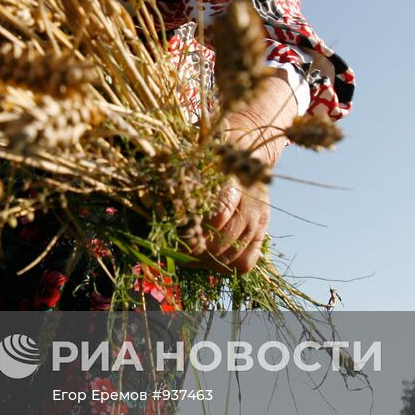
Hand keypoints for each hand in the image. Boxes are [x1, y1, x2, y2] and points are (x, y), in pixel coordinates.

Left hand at [184, 74, 293, 274]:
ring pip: (234, 254)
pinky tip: (209, 260)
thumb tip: (152, 174)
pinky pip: (247, 262)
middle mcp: (250, 200)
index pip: (220, 210)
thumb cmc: (215, 149)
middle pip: (224, 238)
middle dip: (198, 249)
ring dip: (208, 261)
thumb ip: (179, 164)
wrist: (250, 148)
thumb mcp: (199, 149)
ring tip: (187, 257)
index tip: (177, 235)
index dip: (197, 229)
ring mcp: (258, 217)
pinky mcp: (263, 229)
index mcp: (234, 178)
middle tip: (176, 250)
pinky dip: (225, 267)